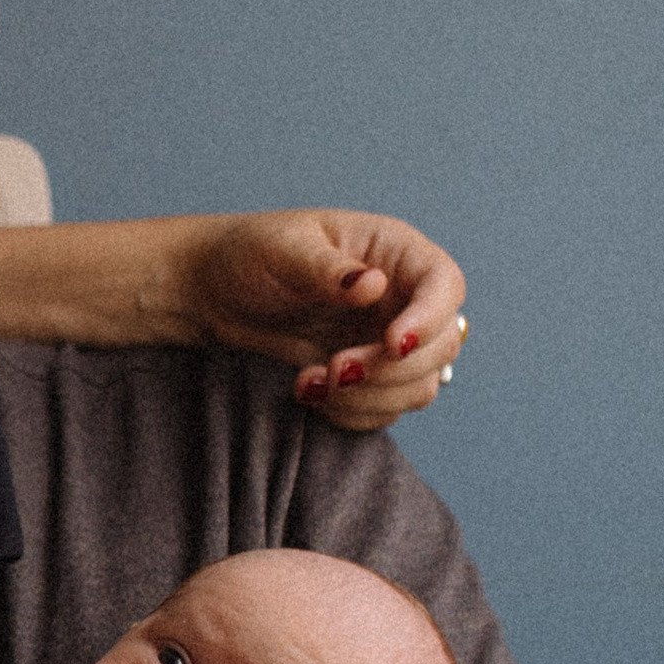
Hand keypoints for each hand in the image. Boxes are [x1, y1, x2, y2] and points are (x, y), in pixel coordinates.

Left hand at [183, 211, 466, 431]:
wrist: (217, 291)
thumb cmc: (250, 254)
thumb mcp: (282, 250)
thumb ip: (326, 269)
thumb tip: (372, 284)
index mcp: (394, 251)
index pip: (445, 285)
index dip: (430, 320)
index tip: (391, 344)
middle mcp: (403, 296)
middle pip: (442, 346)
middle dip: (390, 370)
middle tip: (332, 370)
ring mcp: (389, 338)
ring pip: (420, 386)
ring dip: (369, 398)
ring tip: (307, 383)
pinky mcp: (370, 375)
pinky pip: (387, 409)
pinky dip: (351, 413)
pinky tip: (307, 393)